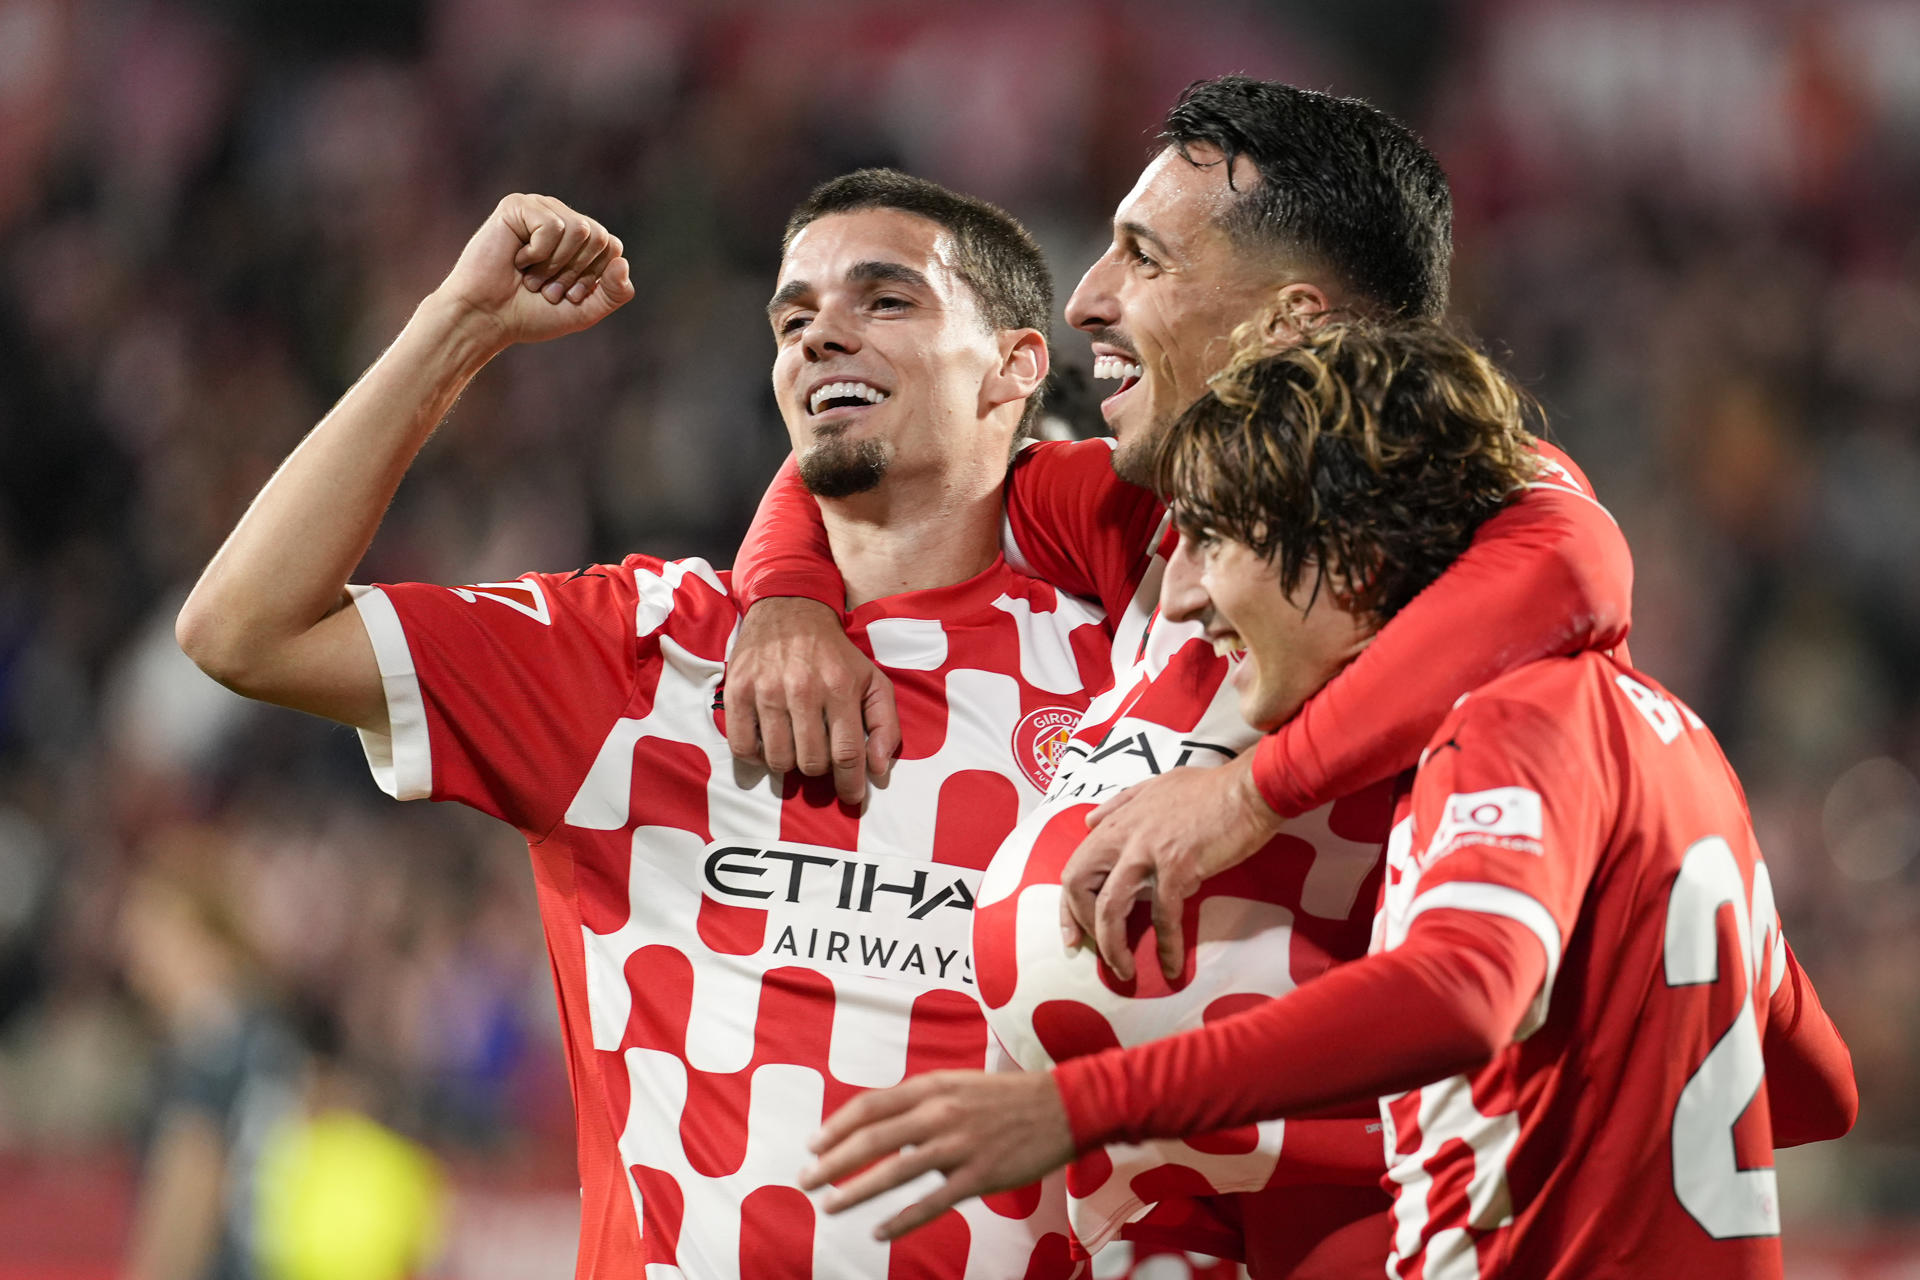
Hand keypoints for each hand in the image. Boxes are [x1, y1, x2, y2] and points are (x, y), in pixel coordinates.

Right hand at [433, 194, 634, 349]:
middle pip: (599, 237)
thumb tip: (623, 262)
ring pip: (579, 229)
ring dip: (555, 265)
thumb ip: (615, 293)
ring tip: (531, 277)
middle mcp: (562, 218)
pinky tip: (517, 259)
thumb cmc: (531, 314)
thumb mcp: (585, 310)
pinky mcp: (517, 205)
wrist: (487, 318)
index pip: (612, 247)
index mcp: (579, 240)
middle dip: (575, 272)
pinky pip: (553, 226)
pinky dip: (538, 253)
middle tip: (547, 287)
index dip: (593, 277)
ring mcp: (540, 208)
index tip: (568, 296)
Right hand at [724, 597, 900, 803]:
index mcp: (840, 688)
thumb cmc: (835, 654)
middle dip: (820, 769)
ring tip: (794, 746)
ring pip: (778, 760)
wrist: (790, 611)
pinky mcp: (737, 691)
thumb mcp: (873, 680)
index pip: (847, 754)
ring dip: (789, 763)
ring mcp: (766, 691)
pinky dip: (756, 758)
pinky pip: (742, 748)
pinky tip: (768, 743)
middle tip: (819, 756)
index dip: (851, 784)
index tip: (853, 797)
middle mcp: (802, 689)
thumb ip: (885, 724)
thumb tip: (879, 770)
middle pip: (811, 762)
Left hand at [800, 1070, 1074, 1238]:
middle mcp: (940, 1113)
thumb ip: (921, 1100)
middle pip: (873, 1139)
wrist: (1064, 1106)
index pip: (870, 1106)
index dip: (836, 1127)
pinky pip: (932, 1201)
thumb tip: (882, 1122)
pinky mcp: (980, 1175)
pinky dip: (902, 1219)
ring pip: (895, 1171)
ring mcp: (959, 1145)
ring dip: (856, 1191)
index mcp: (932, 1086)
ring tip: (829, 1206)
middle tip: (806, 1180)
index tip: (813, 1145)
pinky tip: (879, 1231)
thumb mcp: (958, 1083)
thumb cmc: (1007, 1097)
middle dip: (832, 1162)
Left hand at [1059, 750, 1282, 980]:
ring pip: (1110, 907)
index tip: (1072, 934)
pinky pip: (1163, 916)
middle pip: (1078, 884)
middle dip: (1080, 923)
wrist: (1250, 788)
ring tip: (1124, 970)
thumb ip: (1120, 804)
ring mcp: (1147, 851)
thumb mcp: (1155, 786)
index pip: (1075, 866)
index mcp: (1118, 821)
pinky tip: (1170, 966)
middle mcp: (1124, 836)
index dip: (1068, 904)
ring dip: (1112, 945)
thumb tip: (1091, 821)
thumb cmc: (1210, 789)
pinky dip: (1166, 946)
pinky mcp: (1177, 866)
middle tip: (1094, 951)